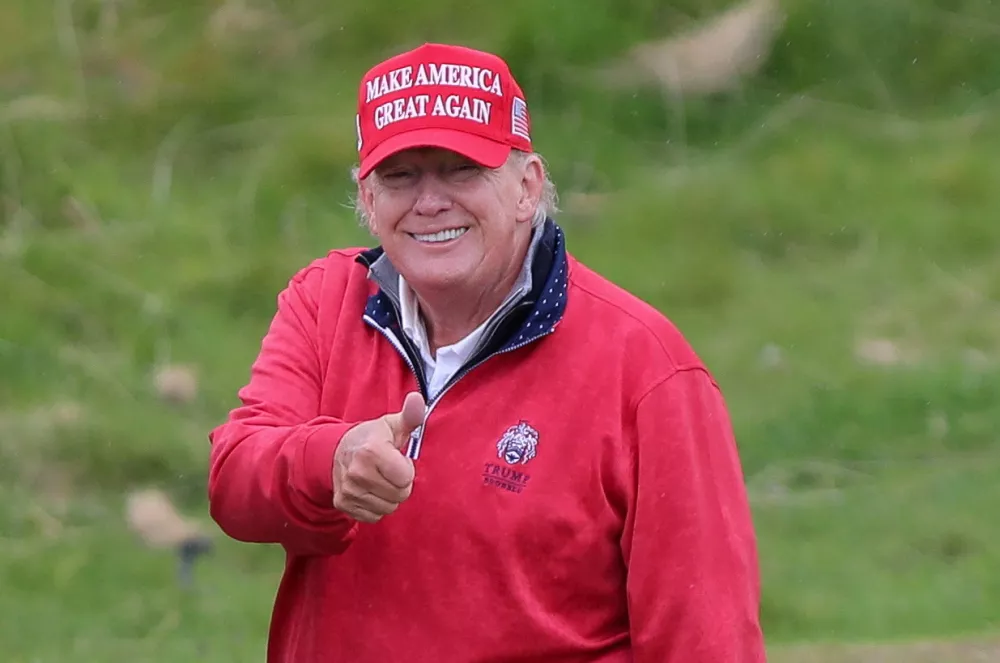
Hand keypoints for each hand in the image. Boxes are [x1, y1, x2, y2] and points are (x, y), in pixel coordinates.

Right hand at [332, 391, 425, 522]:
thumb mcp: (391, 425)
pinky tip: (370, 490)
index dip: (406, 468)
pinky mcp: (343, 504)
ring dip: (389, 496)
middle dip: (400, 484)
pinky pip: (374, 517)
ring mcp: (348, 490)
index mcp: (371, 451)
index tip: (397, 459)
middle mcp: (357, 473)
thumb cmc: (371, 438)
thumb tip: (418, 399)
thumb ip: (410, 415)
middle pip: (400, 495)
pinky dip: (376, 507)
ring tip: (380, 479)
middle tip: (389, 470)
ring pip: (388, 508)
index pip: (406, 477)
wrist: (335, 452)